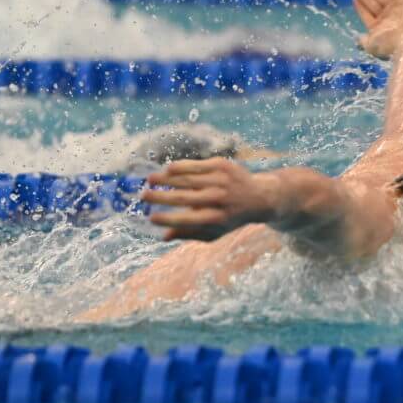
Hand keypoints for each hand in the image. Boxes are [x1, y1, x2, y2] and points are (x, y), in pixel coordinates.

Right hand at [142, 158, 280, 240]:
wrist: (259, 197)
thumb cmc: (230, 218)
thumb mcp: (214, 232)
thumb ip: (190, 234)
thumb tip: (163, 237)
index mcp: (217, 218)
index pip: (187, 220)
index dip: (168, 219)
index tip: (151, 217)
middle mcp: (220, 199)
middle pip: (184, 198)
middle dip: (161, 197)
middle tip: (143, 196)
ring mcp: (221, 180)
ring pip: (188, 178)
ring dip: (166, 178)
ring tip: (150, 179)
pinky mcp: (223, 165)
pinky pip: (196, 165)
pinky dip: (181, 167)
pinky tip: (168, 169)